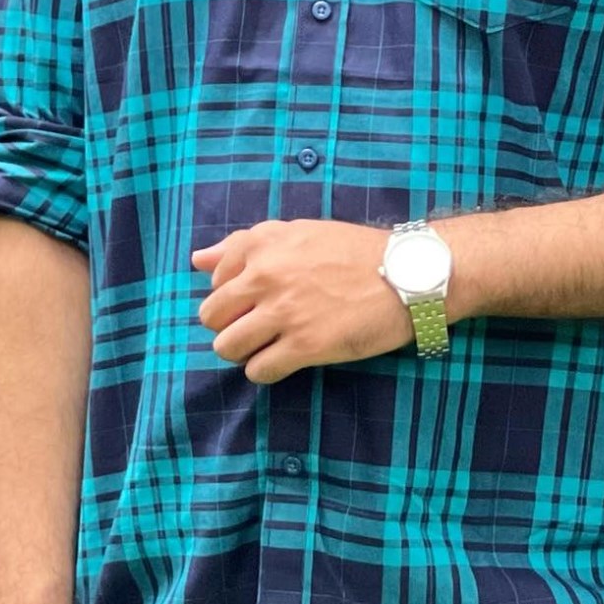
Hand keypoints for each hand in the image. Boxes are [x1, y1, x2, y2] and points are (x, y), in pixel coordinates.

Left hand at [191, 219, 410, 383]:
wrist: (407, 275)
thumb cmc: (355, 252)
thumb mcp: (297, 232)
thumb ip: (242, 245)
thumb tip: (196, 260)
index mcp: (262, 244)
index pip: (214, 280)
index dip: (232, 296)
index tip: (256, 299)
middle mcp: (266, 275)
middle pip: (212, 317)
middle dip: (229, 326)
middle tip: (258, 327)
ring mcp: (283, 312)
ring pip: (227, 347)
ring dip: (244, 352)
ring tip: (270, 346)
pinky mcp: (304, 346)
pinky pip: (258, 371)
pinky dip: (266, 371)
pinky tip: (287, 360)